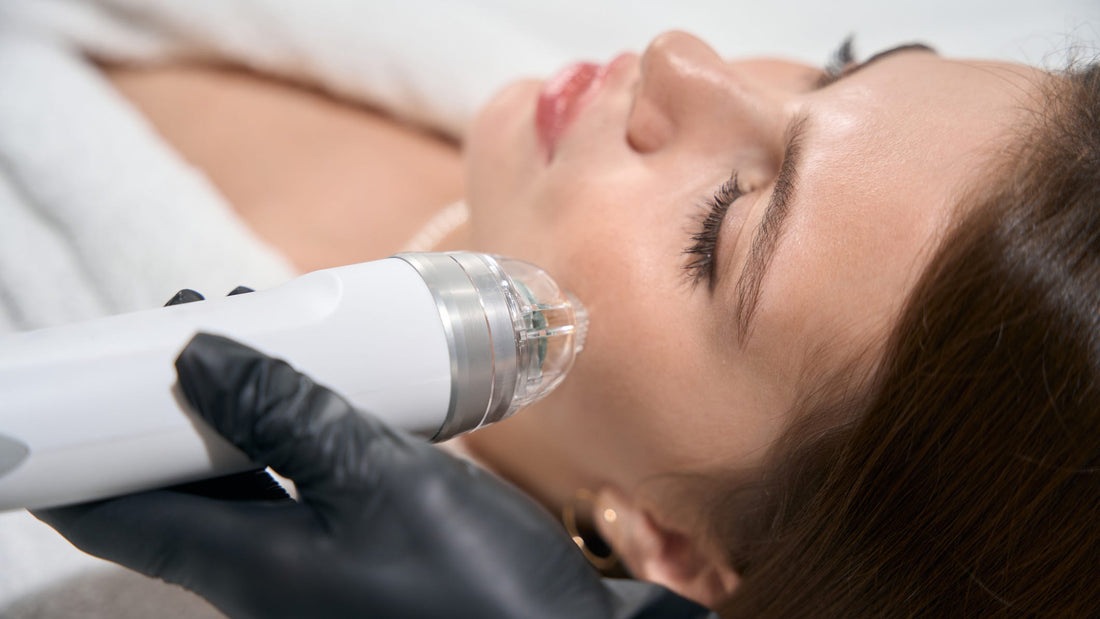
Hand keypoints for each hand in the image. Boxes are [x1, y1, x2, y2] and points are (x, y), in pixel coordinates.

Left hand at [33, 288, 711, 617]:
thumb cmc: (474, 583)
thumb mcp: (379, 483)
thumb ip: (287, 417)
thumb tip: (200, 359)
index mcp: (246, 564)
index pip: (120, 511)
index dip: (83, 451)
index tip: (77, 381)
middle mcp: (266, 568)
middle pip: (182, 481)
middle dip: (174, 399)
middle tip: (191, 319)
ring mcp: (316, 559)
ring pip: (247, 473)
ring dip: (242, 403)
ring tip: (261, 327)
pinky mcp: (362, 543)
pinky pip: (305, 476)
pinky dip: (301, 422)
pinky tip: (332, 380)